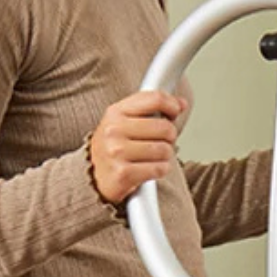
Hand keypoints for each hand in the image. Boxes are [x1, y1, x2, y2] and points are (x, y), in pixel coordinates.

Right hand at [88, 90, 184, 206]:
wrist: (94, 177)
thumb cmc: (115, 147)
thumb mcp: (126, 121)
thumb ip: (152, 109)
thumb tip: (182, 102)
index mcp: (115, 112)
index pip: (154, 99)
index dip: (172, 105)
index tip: (175, 111)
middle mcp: (114, 130)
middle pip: (165, 128)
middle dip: (169, 137)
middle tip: (158, 142)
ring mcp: (116, 152)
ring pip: (165, 150)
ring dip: (165, 157)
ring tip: (151, 157)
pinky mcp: (123, 173)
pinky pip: (160, 168)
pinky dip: (160, 170)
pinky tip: (149, 169)